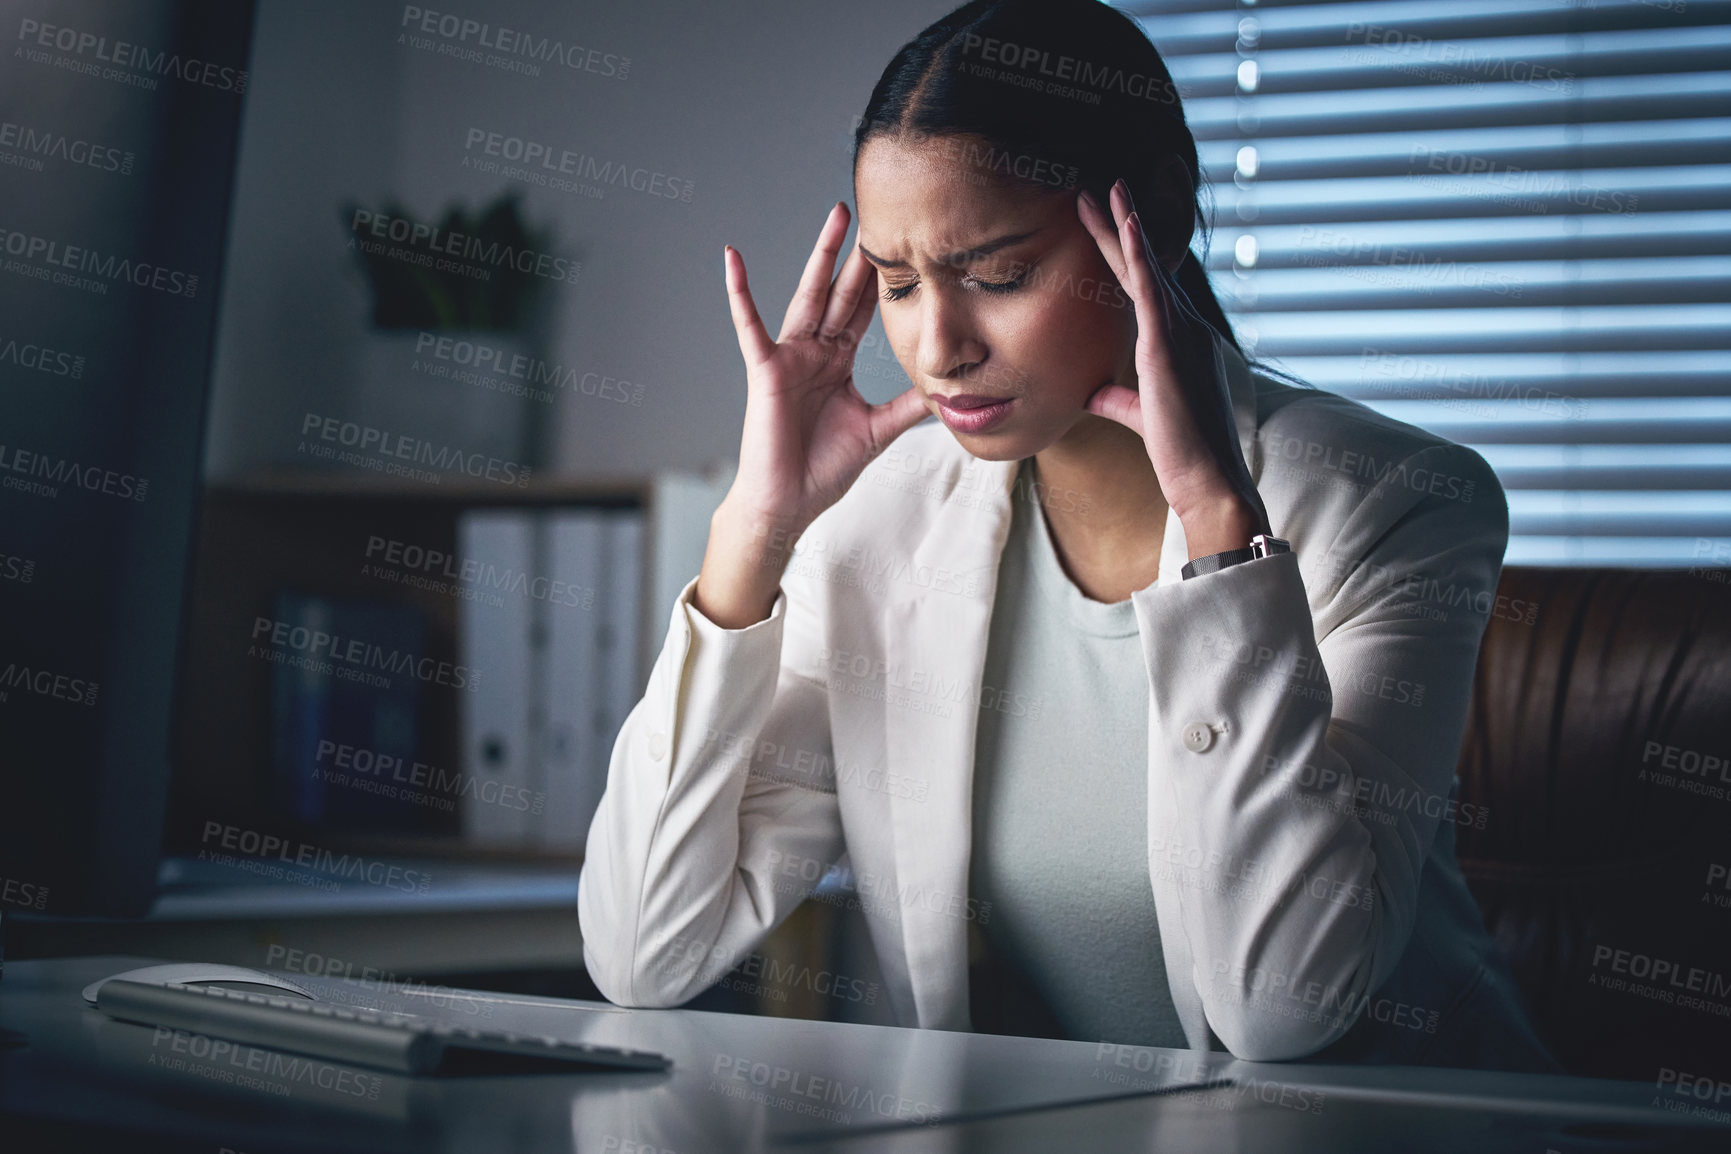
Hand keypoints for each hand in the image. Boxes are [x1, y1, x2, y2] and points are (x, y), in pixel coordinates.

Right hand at [721, 201, 929, 537]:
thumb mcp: (879, 430)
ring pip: (809, 295)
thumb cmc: (823, 470)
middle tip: (877, 212)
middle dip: (860, 254)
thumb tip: (948, 391)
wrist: (788, 502)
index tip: (905, 246)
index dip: (882, 280)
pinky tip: (732, 257)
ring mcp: (789, 357)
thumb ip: (909, 405)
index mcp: (837, 362)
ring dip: (821, 254)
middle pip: (842, 292)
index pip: (863, 311)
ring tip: (837, 216)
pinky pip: (750, 324)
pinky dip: (739, 291)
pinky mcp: (766, 369)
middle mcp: (814, 352)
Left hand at [1076, 180, 1270, 557]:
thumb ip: (1120, 401)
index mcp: (1181, 343)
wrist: (1209, 482)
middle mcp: (1187, 329)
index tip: (1104, 223)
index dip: (1124, 254)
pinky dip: (1139, 256)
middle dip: (1121, 226)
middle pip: (1146, 267)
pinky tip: (1126, 226)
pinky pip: (1152, 291)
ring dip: (1126, 226)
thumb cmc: (1183, 455)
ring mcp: (1183, 334)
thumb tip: (1091, 394)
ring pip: (1148, 268)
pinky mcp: (1170, 347)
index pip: (1146, 289)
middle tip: (1098, 189)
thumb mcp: (1144, 417)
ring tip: (1104, 190)